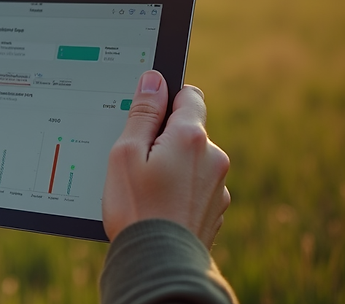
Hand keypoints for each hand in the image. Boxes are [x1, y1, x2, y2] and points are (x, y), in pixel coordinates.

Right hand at [102, 71, 230, 247]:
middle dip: (164, 139)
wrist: (159, 265)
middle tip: (136, 161)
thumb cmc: (136, 208)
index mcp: (190, 137)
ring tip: (145, 192)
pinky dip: (180, 192)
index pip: (188, 95)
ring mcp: (219, 186)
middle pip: (188, 131)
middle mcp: (213, 157)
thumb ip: (141, 113)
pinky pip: (197, 188)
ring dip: (173, 168)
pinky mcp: (217, 210)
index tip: (146, 115)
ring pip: (192, 162)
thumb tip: (153, 80)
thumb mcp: (125, 154)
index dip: (165, 100)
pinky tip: (158, 207)